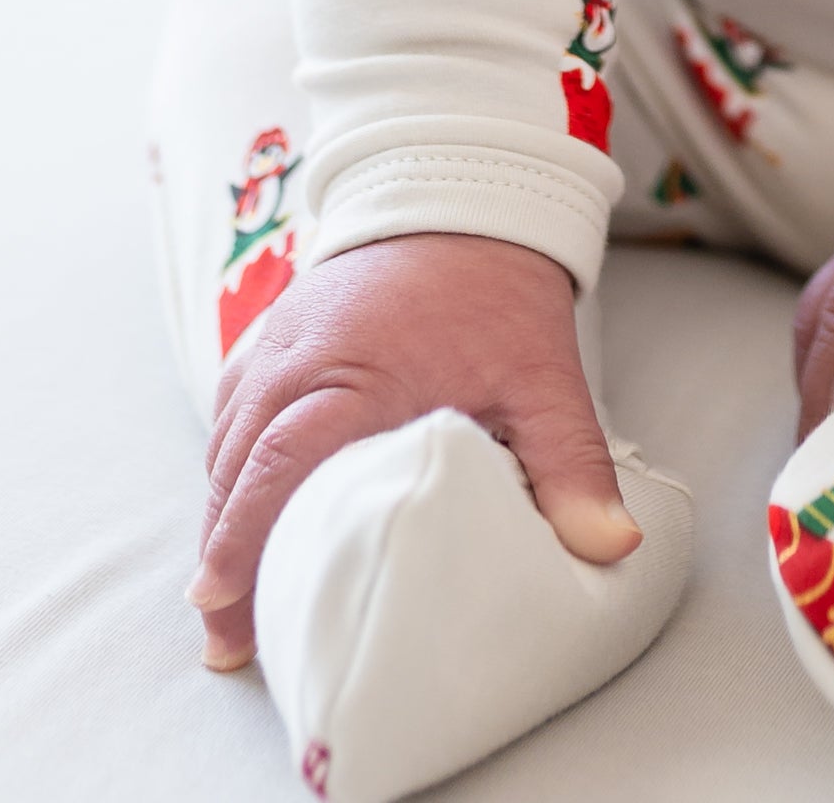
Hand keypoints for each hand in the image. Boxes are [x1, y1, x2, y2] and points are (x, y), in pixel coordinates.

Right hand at [190, 233, 634, 671]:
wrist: (469, 193)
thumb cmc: (499, 290)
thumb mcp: (547, 378)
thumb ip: (573, 466)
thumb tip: (613, 545)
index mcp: (356, 375)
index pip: (283, 463)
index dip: (246, 537)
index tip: (227, 607)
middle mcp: (298, 360)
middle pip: (238, 468)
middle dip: (223, 558)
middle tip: (226, 639)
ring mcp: (276, 343)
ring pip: (226, 443)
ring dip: (220, 516)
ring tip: (226, 597)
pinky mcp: (272, 333)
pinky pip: (230, 407)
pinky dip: (228, 463)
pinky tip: (235, 510)